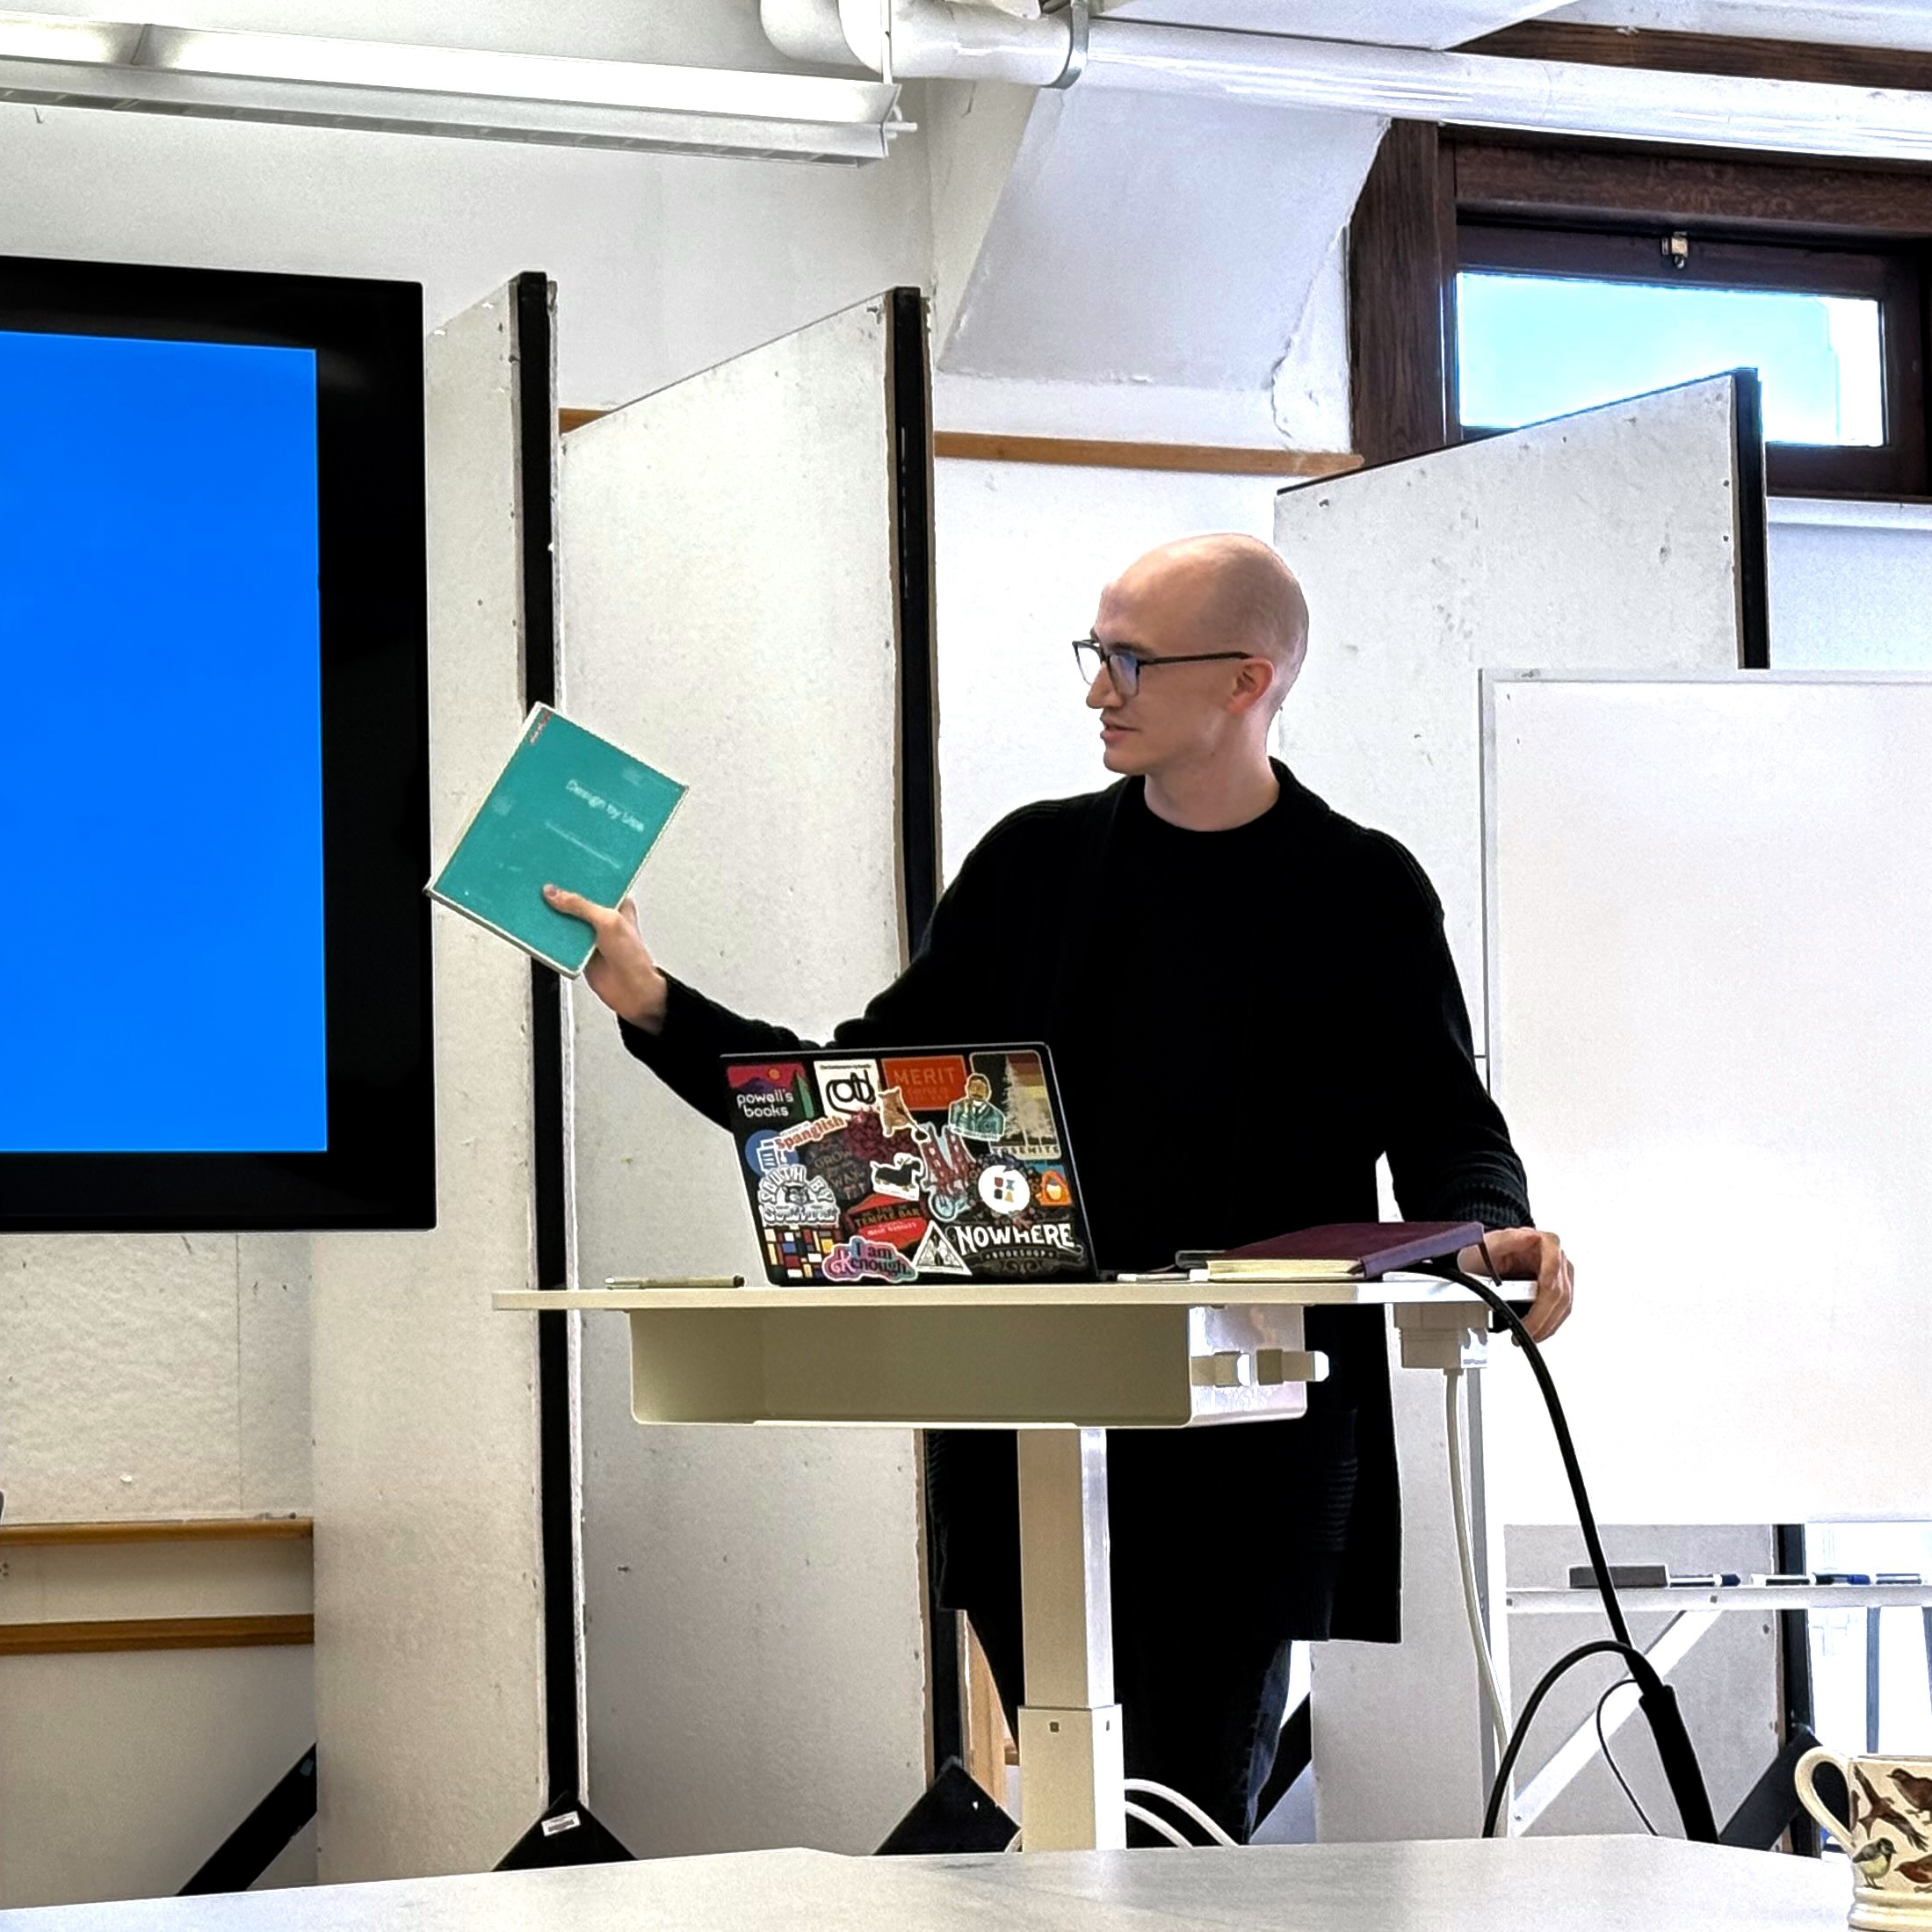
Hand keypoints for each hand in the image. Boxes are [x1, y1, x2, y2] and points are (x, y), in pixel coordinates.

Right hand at [542, 884, 667, 1031]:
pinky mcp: (579, 949)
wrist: (632, 991)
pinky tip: (540, 928)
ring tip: (535, 903)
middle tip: (541, 885)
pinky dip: (551, 936)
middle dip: (560, 896)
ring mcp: (590, 933)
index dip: (577, 877)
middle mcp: (602, 916)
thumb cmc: (634, 957)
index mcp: (616, 903)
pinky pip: (560, 939)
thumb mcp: (608, 922)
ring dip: (553, 916)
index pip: (593, 883)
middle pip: (575, 900)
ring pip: (565, 919)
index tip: (558, 869)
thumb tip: (555, 894)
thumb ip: (580, 906)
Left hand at [1456, 1226, 1572, 1342]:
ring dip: (1547, 1325)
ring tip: (1528, 1337)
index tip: (1545, 1289)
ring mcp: (1560, 1276)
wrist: (1484, 1261)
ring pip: (1564, 1305)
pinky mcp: (1559, 1292)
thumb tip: (1527, 1237)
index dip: (1551, 1276)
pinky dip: (1548, 1325)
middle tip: (1526, 1331)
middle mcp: (1557, 1258)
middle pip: (1560, 1289)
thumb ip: (1505, 1240)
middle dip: (1543, 1315)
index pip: (1555, 1260)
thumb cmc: (1486, 1251)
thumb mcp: (1488, 1244)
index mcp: (1545, 1242)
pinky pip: (1560, 1312)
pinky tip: (1536, 1333)